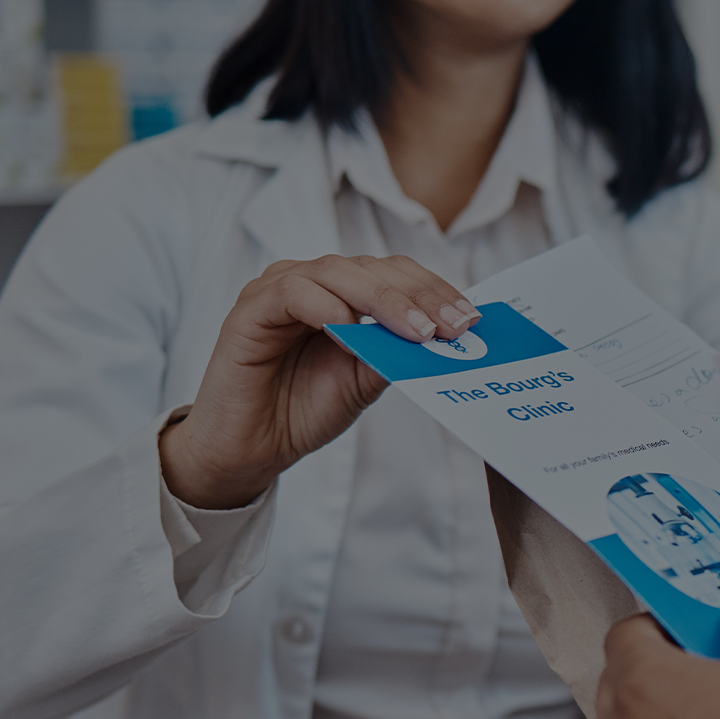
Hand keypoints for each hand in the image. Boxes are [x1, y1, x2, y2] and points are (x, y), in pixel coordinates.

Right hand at [160, 255, 479, 508]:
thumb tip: (444, 337)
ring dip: (383, 300)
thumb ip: (394, 352)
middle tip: (453, 326)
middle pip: (373, 268)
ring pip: (338, 272)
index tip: (470, 319)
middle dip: (419, 295)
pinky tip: (350, 329)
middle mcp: (312, 282)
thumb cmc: (302, 410)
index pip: (395, 273)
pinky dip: (326, 306)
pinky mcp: (250, 309)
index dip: (434, 290)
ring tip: (417, 330)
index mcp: (342, 293)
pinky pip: (292, 292)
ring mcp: (279, 289)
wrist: (249, 450)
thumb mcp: (364, 381)